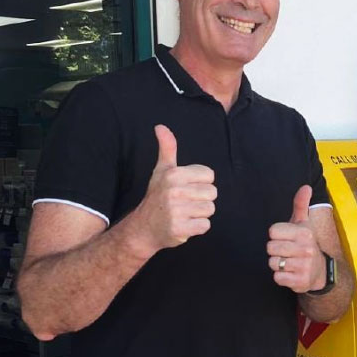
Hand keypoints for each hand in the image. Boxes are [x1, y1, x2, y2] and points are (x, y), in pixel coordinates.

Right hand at [127, 125, 216, 258]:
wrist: (143, 228)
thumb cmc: (157, 196)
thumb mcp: (161, 170)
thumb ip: (167, 148)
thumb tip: (160, 126)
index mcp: (173, 174)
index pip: (210, 175)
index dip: (200, 183)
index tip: (186, 188)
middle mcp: (174, 191)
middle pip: (212, 193)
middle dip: (201, 199)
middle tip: (184, 203)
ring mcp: (176, 211)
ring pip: (210, 209)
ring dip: (200, 214)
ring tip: (184, 213)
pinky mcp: (180, 229)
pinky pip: (205, 225)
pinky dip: (197, 227)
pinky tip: (184, 224)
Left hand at [267, 185, 324, 292]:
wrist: (320, 271)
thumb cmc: (306, 244)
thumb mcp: (304, 224)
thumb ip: (301, 205)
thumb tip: (305, 186)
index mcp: (305, 233)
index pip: (272, 231)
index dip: (276, 236)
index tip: (287, 238)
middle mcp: (306, 249)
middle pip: (270, 248)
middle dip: (275, 251)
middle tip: (287, 252)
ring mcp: (304, 266)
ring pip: (273, 263)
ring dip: (277, 264)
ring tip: (289, 262)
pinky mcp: (300, 281)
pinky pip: (277, 277)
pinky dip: (281, 277)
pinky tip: (290, 273)